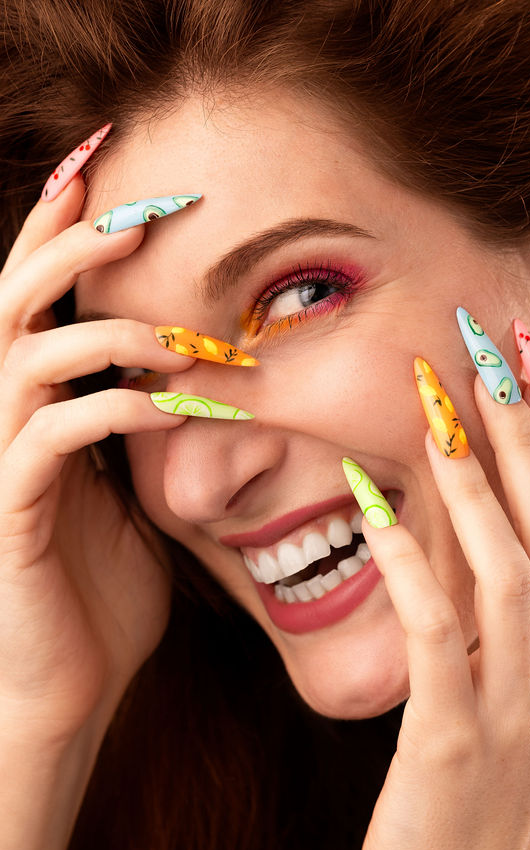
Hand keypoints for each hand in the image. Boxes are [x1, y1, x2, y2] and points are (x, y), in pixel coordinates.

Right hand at [0, 176, 192, 748]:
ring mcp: (3, 462)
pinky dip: (114, 407)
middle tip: (145, 207)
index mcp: (38, 407)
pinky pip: (53, 434)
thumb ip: (147, 434)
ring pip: (27, 354)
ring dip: (108, 330)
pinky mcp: (12, 510)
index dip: (65, 225)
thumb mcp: (137, 498)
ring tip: (180, 337)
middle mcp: (7, 419)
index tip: (111, 162)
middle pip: (15, 297)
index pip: (40, 296)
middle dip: (74, 242)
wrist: (69, 686)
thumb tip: (191, 382)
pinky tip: (169, 406)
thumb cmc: (104, 593)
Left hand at [358, 375, 529, 849]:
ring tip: (439, 408)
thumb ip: (524, 612)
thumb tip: (507, 515)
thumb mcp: (526, 692)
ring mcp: (521, 708)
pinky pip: (436, 629)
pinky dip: (409, 558)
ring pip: (512, 568)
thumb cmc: (486, 785)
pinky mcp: (456, 737)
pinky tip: (372, 501)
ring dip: (474, 480)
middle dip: (522, 436)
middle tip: (486, 356)